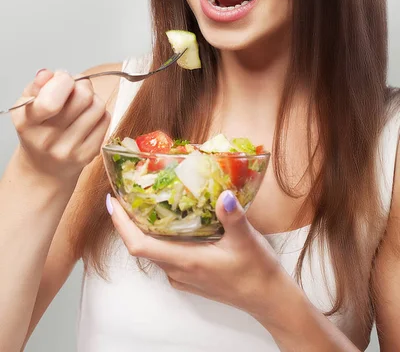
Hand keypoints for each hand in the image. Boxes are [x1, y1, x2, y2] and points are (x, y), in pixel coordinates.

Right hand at [11, 68, 110, 182]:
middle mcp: (47, 140)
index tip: (62, 79)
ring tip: (80, 104)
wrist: (44, 168)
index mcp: (28, 123)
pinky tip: (86, 118)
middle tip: (75, 89)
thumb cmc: (37, 130)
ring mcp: (70, 150)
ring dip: (92, 98)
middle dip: (82, 85)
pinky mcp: (88, 154)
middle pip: (83, 96)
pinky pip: (106, 119)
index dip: (63, 81)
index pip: (51, 101)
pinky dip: (99, 113)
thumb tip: (48, 74)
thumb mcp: (27, 105)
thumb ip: (37, 86)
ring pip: (98, 106)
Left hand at [107, 190, 282, 316]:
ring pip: (154, 251)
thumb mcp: (246, 241)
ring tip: (145, 201)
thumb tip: (224, 195)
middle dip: (129, 221)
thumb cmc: (256, 272)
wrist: (268, 299)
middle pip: (142, 246)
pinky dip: (160, 238)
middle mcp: (179, 271)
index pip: (140, 245)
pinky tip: (171, 221)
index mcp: (186, 261)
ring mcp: (183, 276)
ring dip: (144, 228)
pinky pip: (166, 256)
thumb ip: (232, 217)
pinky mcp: (191, 277)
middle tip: (127, 192)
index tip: (113, 202)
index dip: (121, 225)